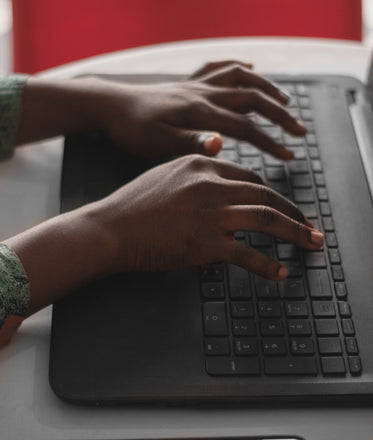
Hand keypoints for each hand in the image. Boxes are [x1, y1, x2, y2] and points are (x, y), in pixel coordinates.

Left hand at [97, 60, 306, 158]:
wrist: (108, 105)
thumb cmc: (131, 130)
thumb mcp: (157, 144)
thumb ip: (190, 143)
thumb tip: (222, 143)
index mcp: (199, 113)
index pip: (245, 127)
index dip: (270, 142)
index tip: (289, 156)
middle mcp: (203, 94)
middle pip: (252, 99)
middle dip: (280, 114)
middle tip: (300, 131)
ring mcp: (196, 85)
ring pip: (240, 78)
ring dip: (267, 88)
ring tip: (286, 100)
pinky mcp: (187, 82)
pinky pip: (218, 67)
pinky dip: (238, 66)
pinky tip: (250, 68)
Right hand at [98, 155, 322, 279]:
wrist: (110, 228)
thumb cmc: (134, 205)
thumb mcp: (167, 175)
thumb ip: (198, 178)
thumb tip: (224, 192)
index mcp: (201, 165)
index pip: (251, 178)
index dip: (274, 195)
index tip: (287, 208)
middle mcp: (210, 184)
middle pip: (265, 194)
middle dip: (295, 213)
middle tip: (311, 228)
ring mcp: (208, 213)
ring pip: (265, 218)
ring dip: (295, 232)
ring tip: (312, 244)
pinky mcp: (204, 243)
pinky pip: (246, 254)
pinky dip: (267, 265)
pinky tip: (280, 273)